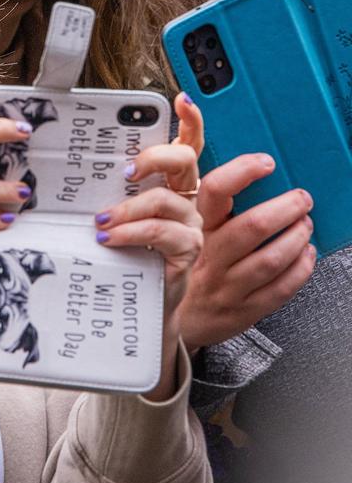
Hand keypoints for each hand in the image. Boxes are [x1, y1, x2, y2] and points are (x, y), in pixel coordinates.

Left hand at [94, 94, 203, 398]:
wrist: (137, 307)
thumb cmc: (122, 256)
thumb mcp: (111, 215)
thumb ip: (105, 191)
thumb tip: (71, 167)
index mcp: (170, 184)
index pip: (188, 144)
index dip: (190, 120)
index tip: (180, 99)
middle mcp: (186, 199)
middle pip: (185, 161)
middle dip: (156, 156)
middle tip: (128, 169)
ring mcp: (190, 226)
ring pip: (166, 200)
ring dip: (128, 208)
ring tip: (101, 222)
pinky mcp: (186, 252)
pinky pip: (162, 233)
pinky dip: (132, 232)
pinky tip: (111, 238)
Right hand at [178, 153, 314, 352]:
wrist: (177, 319)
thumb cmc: (186, 265)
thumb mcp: (183, 228)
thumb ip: (208, 201)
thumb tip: (235, 167)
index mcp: (194, 228)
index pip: (215, 191)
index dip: (242, 172)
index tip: (265, 163)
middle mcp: (209, 256)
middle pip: (252, 227)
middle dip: (286, 208)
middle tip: (301, 199)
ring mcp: (226, 285)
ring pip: (270, 259)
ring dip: (296, 238)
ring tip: (305, 225)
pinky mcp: (243, 310)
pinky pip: (280, 290)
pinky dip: (301, 269)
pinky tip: (305, 255)